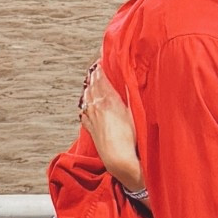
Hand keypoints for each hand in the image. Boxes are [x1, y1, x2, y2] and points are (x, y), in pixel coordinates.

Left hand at [79, 64, 145, 191]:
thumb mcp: (134, 113)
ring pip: (86, 98)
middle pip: (92, 86)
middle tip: (96, 67)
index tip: (101, 59)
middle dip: (93, 75)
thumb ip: (130, 94)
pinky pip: (83, 112)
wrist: (118, 158)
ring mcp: (91, 117)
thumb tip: (129, 78)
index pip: (100, 78)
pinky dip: (84, 104)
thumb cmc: (129, 137)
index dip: (100, 68)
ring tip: (90, 81)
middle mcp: (96, 106)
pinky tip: (85, 104)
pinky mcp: (90, 128)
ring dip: (88, 88)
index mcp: (107, 100)